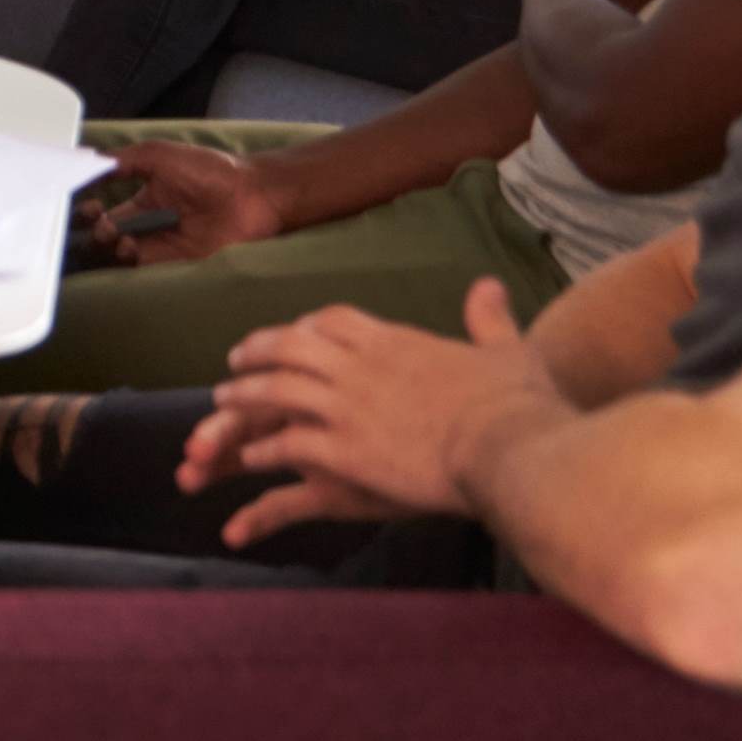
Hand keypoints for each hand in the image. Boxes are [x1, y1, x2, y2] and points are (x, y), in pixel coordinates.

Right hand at [77, 139, 298, 267]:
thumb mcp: (158, 154)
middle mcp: (152, 225)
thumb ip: (121, 159)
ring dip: (107, 248)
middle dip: (93, 232)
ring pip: (120, 256)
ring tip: (115, 236)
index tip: (86, 204)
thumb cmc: (210, 170)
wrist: (252, 195)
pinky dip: (126, 262)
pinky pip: (142, 270)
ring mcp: (164, 246)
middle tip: (98, 223)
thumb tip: (84, 163)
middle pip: (108, 238)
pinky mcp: (177, 264)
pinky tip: (129, 246)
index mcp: (147, 198)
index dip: (90, 212)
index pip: (107, 212)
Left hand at [182, 282, 556, 548]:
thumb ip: (490, 318)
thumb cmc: (519, 406)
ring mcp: (347, 409)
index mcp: (395, 342)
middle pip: (289, 347)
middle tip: (235, 360)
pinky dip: (263, 449)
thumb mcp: (509, 350)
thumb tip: (489, 283)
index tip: (292, 333)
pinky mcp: (344, 452)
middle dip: (257, 351)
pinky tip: (251, 457)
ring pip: (275, 391)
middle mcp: (360, 368)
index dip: (306, 327)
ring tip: (222, 403)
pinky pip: (286, 444)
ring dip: (244, 395)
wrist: (513, 452)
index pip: (332, 321)